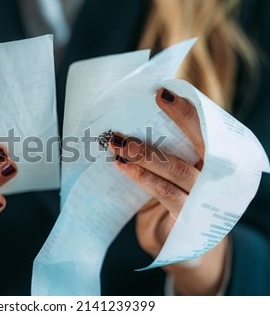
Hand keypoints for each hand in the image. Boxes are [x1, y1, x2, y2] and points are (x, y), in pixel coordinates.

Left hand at [109, 88, 228, 294]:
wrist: (186, 246)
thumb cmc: (178, 198)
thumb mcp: (176, 171)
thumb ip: (167, 149)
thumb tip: (133, 120)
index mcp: (219, 161)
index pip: (209, 130)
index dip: (189, 110)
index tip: (164, 92)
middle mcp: (219, 178)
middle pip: (203, 143)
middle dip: (179, 120)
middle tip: (152, 101)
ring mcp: (206, 199)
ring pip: (178, 169)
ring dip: (145, 152)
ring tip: (118, 141)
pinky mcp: (190, 219)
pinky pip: (165, 192)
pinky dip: (142, 177)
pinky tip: (122, 166)